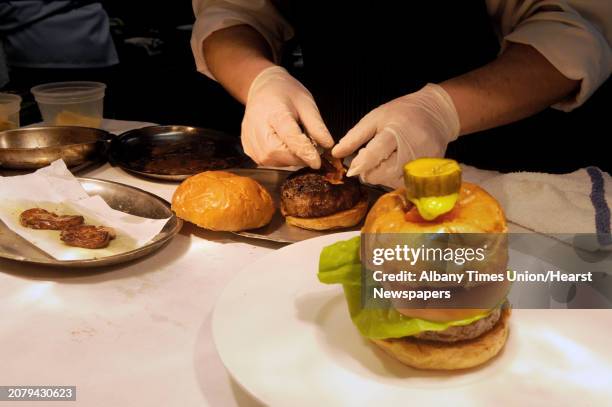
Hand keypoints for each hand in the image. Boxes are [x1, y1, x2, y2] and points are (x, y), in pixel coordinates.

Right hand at [242, 66, 333, 168]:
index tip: (317, 162)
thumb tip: (327, 145)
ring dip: (289, 160)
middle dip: (297, 158)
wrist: (262, 89)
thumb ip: (316, 125)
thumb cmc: (285, 93)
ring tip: (297, 147)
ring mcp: (249, 138)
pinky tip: (285, 148)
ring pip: (271, 160)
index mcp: (274, 112)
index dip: (305, 151)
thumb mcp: (306, 103)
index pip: (289, 136)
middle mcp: (257, 126)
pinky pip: (265, 161)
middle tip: (310, 153)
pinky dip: (279, 159)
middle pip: (276, 152)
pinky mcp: (247, 146)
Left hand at [332, 84, 459, 188]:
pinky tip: (394, 167)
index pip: (375, 155)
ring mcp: (423, 162)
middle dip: (370, 172)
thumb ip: (355, 137)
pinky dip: (395, 179)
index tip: (351, 170)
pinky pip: (407, 183)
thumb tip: (336, 153)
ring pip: (394, 182)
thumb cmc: (402, 113)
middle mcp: (412, 149)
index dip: (360, 165)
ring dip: (383, 177)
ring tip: (383, 162)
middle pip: (384, 173)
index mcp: (395, 132)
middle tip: (368, 162)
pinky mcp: (430, 170)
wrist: (436, 113)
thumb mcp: (375, 118)